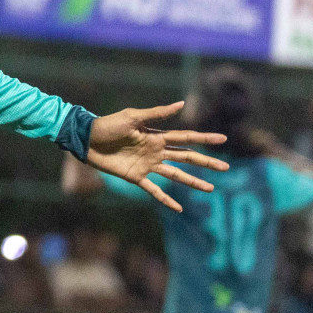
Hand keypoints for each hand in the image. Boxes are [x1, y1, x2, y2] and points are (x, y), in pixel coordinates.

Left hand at [86, 102, 228, 211]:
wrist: (86, 139)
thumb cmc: (107, 125)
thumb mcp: (132, 117)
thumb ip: (157, 113)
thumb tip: (182, 104)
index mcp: (157, 136)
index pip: (186, 138)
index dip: (204, 139)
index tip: (223, 140)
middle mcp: (156, 151)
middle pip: (186, 158)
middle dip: (206, 163)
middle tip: (226, 169)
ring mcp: (147, 165)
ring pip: (176, 175)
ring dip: (193, 182)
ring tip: (210, 189)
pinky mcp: (135, 177)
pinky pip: (154, 190)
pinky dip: (166, 199)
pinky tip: (179, 208)